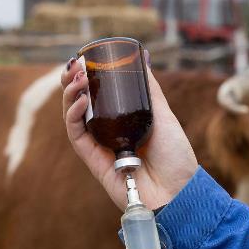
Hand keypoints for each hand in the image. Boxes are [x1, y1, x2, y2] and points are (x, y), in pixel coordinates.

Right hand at [61, 54, 197, 209]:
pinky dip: (74, 116)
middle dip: (72, 83)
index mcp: (122, 121)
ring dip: (70, 95)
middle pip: (80, 105)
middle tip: (74, 65)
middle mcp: (107, 132)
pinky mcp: (93, 161)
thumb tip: (142, 58)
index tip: (84, 60)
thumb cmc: (175, 155)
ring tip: (75, 77)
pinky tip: (82, 100)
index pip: (96, 96)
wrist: (178, 190)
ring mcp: (99, 146)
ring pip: (73, 118)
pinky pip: (77, 135)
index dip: (85, 78)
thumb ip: (149, 89)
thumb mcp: (163, 114)